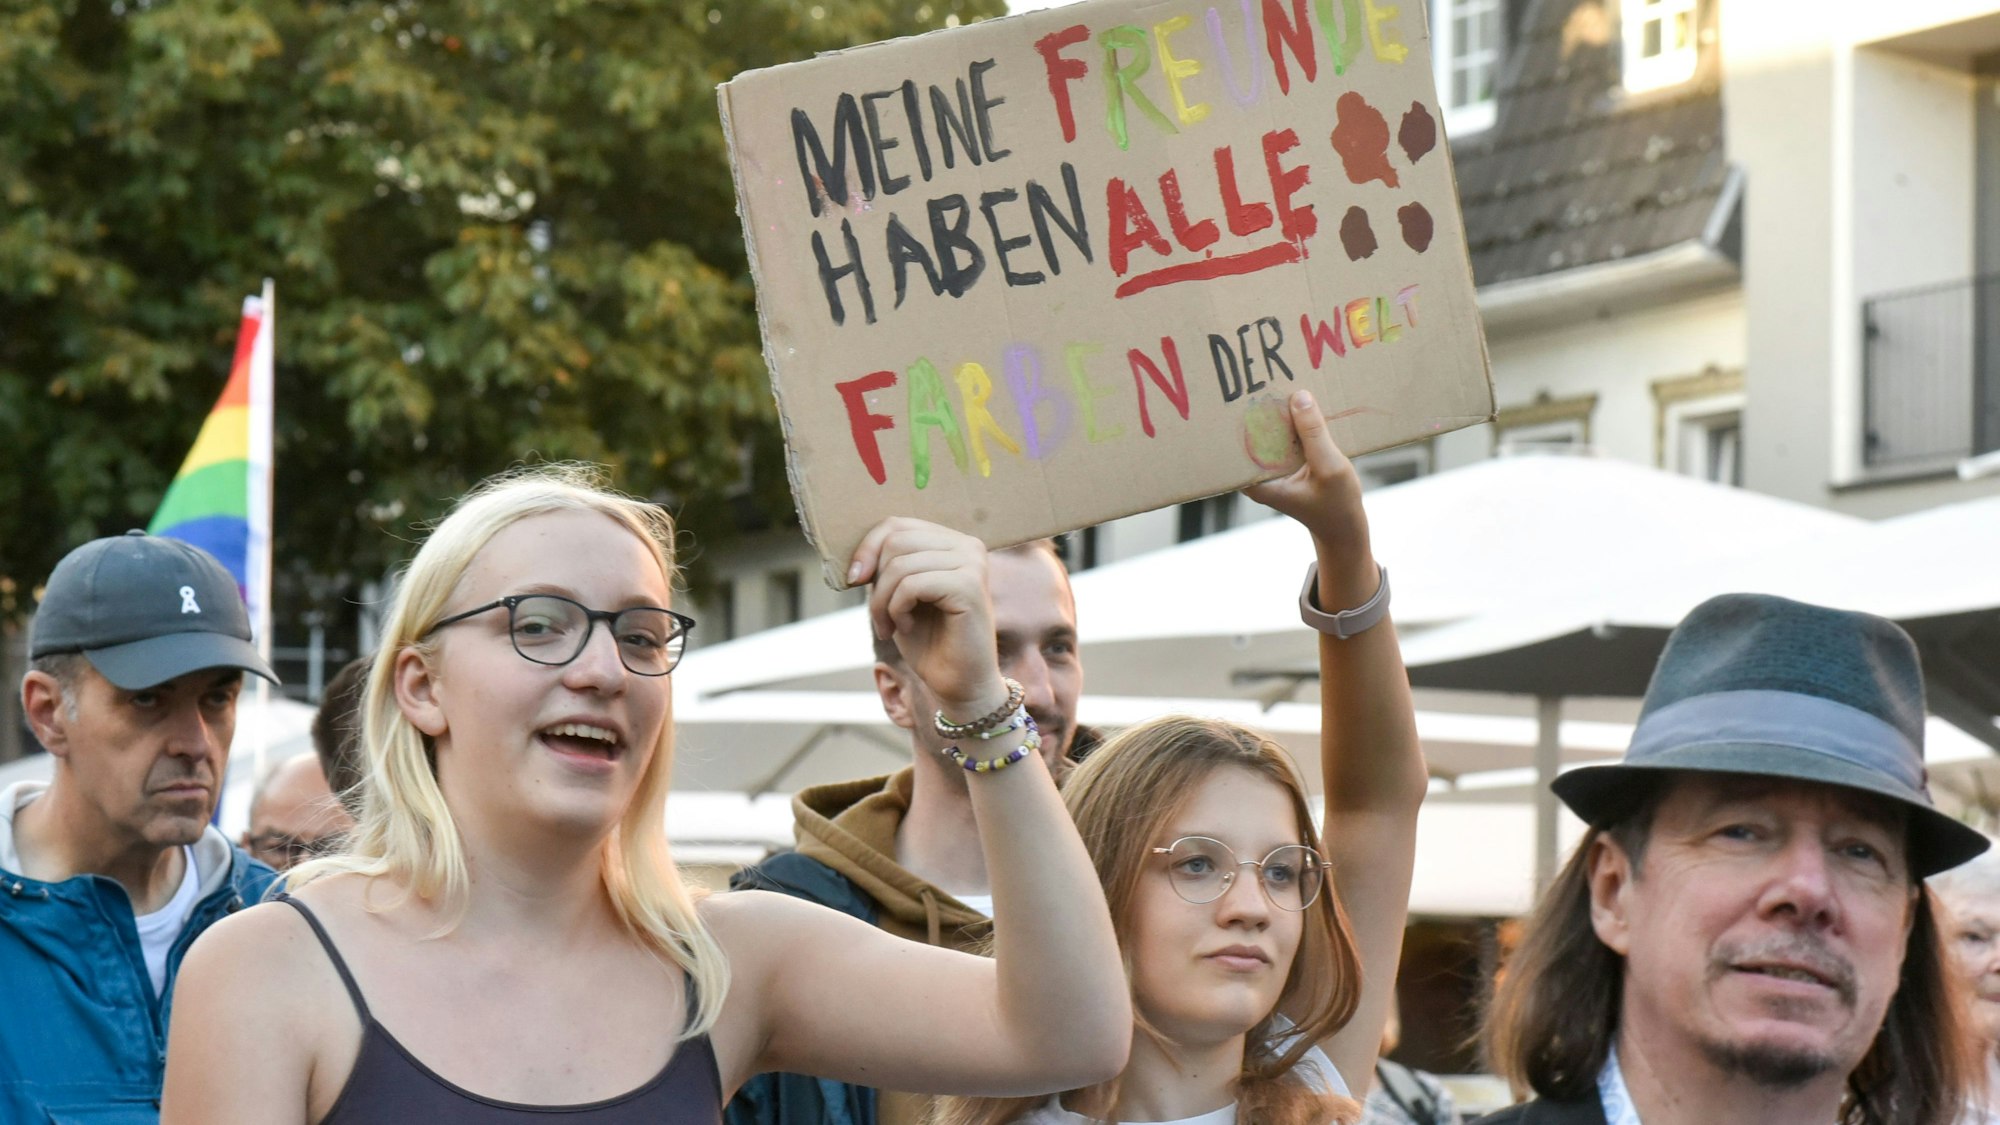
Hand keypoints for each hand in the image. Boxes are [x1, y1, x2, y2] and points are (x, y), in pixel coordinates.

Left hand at [849, 518, 1007, 714]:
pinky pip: (912, 584)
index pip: (896, 524)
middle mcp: (968, 546)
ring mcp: (972, 563)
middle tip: (879, 617)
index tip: (854, 580)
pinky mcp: (970, 585)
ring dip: (882, 601)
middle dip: (875, 581)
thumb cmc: (929, 642)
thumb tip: (858, 550)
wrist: (959, 685)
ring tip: (891, 626)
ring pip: (900, 563)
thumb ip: (887, 565)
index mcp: (952, 542)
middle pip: (896, 539)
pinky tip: (906, 627)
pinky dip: (896, 609)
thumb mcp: (898, 594)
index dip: (867, 549)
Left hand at [1243, 389, 1369, 551]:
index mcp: (1258, 482)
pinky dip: (1295, 422)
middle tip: (1260, 374)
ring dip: (1280, 412)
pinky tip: (1301, 401)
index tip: (1242, 390)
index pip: (1240, 443)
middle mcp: (1259, 473)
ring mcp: (1273, 467)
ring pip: (1272, 431)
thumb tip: (1299, 396)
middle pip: (1254, 433)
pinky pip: (1287, 435)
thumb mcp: (1330, 467)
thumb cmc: (1337, 505)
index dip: (1241, 417)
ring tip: (1279, 380)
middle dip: (1261, 408)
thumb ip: (1313, 433)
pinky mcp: (1288, 461)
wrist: (1345, 528)